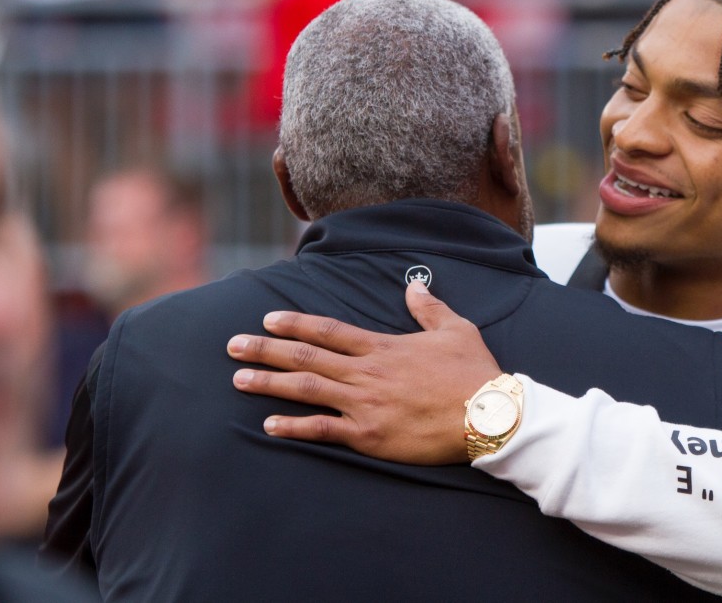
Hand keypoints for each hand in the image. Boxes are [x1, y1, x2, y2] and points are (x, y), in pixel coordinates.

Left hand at [226, 282, 501, 464]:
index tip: (268, 319)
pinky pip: (323, 430)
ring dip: (269, 383)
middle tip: (232, 345)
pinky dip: (295, 428)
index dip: (295, 323)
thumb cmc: (475, 373)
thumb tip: (413, 286)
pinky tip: (270, 426)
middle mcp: (367, 373)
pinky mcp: (370, 435)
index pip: (328, 331)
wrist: (489, 415)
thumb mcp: (456, 330)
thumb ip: (429, 308)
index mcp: (383, 346)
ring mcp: (365, 405)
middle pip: (306, 357)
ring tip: (238, 379)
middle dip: (265, 349)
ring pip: (306, 389)